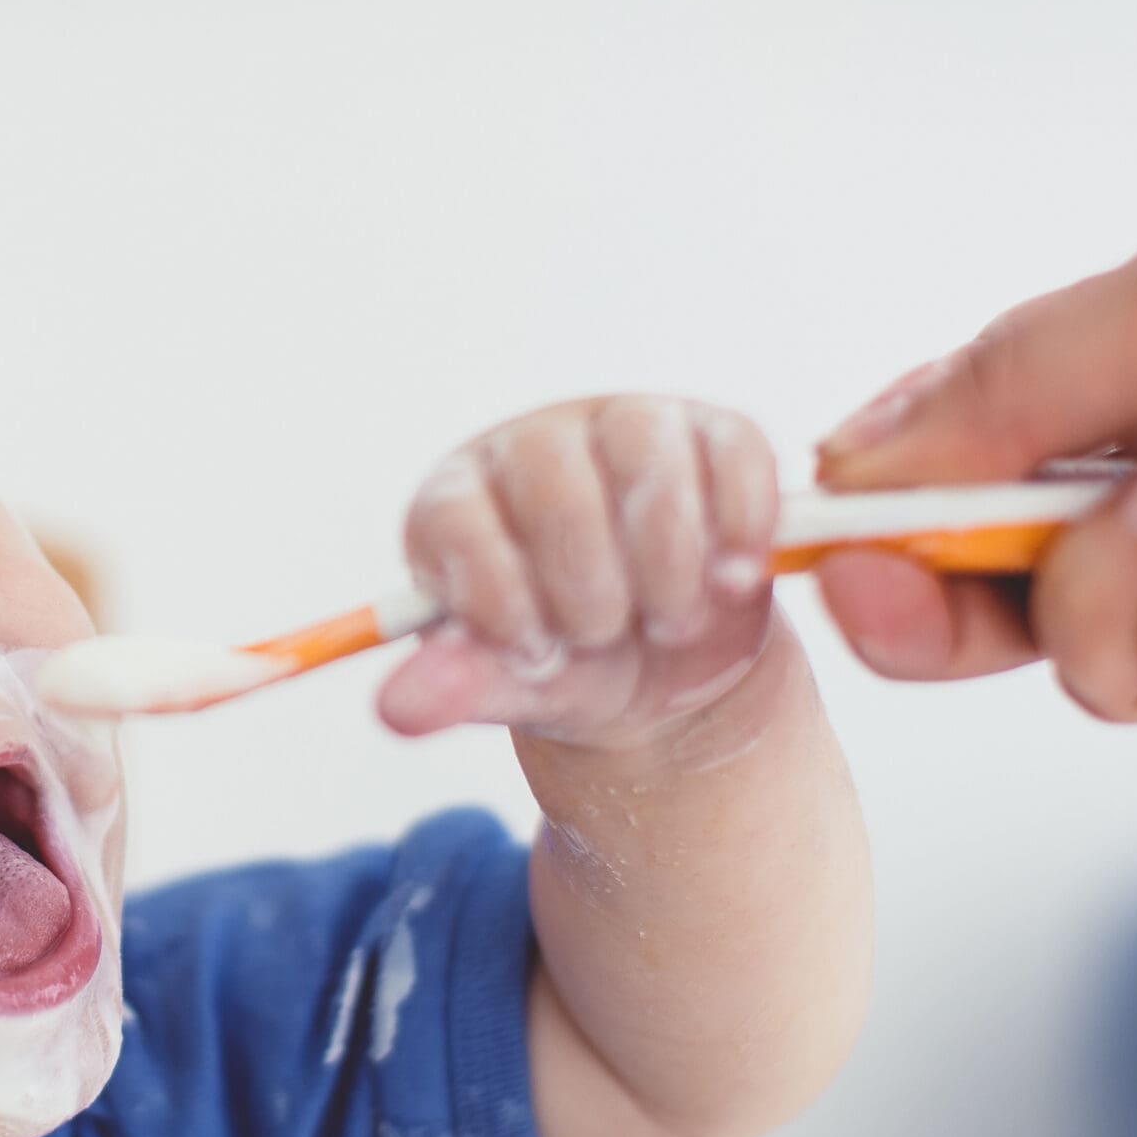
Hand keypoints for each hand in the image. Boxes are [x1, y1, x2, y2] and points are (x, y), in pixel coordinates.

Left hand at [379, 396, 780, 749]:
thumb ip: (457, 688)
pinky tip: (732, 579)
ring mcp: (625, 427)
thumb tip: (395, 709)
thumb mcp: (511, 686)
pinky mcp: (713, 436)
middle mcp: (534, 446)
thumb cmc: (564, 664)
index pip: (455, 514)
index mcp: (458, 499)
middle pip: (551, 473)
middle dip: (584, 577)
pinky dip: (740, 519)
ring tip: (670, 620)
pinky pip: (734, 447)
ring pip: (643, 445)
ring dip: (665, 552)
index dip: (496, 588)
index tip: (535, 651)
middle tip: (603, 635)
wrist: (661, 668)